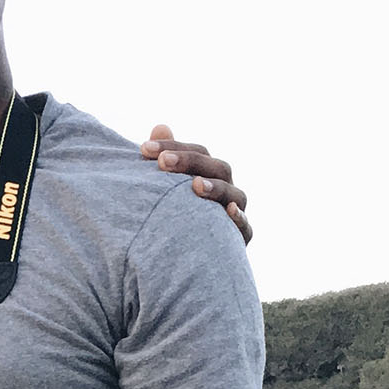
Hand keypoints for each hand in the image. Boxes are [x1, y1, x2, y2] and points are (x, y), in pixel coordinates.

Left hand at [140, 126, 250, 244]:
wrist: (184, 261)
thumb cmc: (174, 217)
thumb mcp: (165, 189)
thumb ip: (166, 159)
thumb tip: (160, 126)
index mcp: (209, 174)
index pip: (197, 153)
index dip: (173, 147)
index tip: (144, 148)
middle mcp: (226, 190)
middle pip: (218, 168)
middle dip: (190, 163)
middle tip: (163, 162)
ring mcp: (235, 212)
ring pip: (234, 195)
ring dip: (216, 188)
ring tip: (196, 185)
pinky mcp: (239, 240)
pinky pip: (245, 228)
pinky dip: (239, 219)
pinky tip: (229, 211)